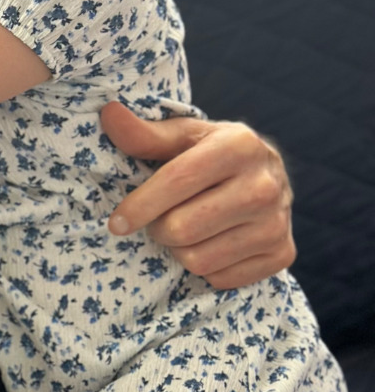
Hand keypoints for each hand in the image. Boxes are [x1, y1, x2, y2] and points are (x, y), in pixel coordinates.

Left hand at [102, 102, 294, 288]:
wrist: (266, 176)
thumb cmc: (210, 153)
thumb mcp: (182, 136)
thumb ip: (145, 134)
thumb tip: (109, 113)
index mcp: (239, 145)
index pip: (176, 182)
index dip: (139, 205)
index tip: (117, 222)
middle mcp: (265, 184)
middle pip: (181, 228)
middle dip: (158, 228)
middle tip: (159, 219)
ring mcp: (277, 222)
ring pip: (198, 259)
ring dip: (178, 249)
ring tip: (185, 229)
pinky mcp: (283, 253)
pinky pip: (220, 279)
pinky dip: (205, 267)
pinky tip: (210, 243)